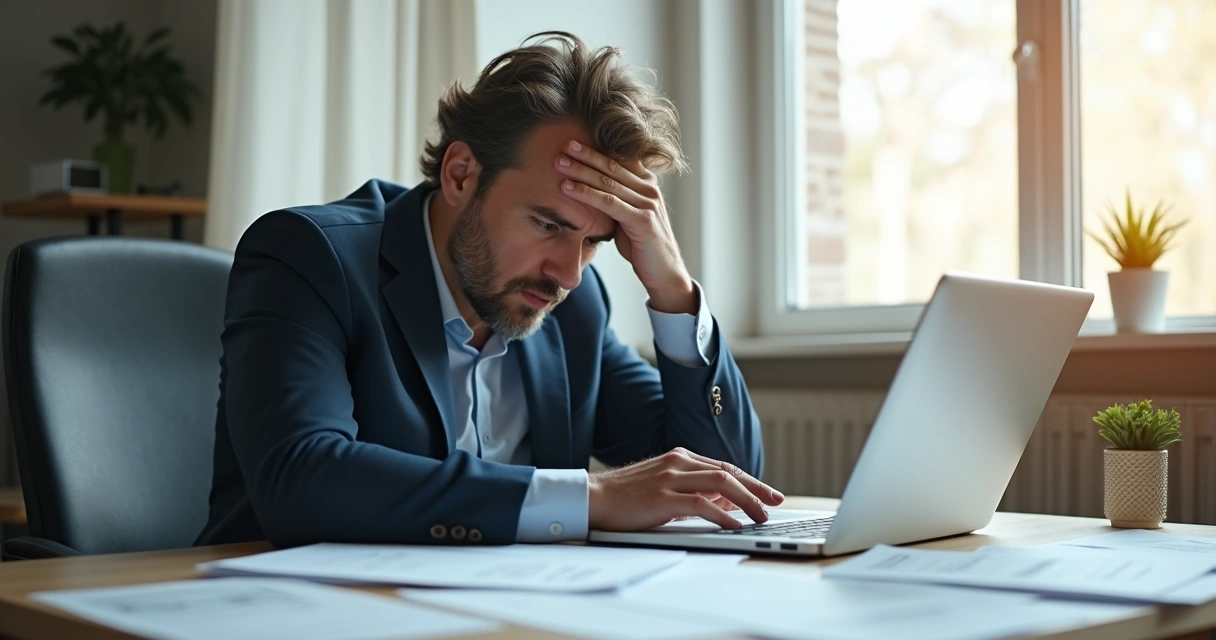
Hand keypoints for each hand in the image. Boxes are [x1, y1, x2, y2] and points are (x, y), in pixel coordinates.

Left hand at [556, 140, 695, 313]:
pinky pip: (608, 202)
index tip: (571, 142)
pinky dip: (586, 193)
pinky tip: (568, 188)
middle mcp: (649, 188)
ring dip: (581, 171)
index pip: (618, 158)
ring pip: (608, 181)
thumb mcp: (627, 215)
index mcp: (647, 183)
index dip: (595, 149)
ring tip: (559, 163)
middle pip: (612, 165)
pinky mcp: (642, 220)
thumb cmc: (641, 244)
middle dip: (585, 154)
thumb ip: (615, 198)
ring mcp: (648, 203)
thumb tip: (589, 186)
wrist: (663, 272)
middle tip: (562, 146)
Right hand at [588, 447, 784, 531]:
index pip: (724, 467)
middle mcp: (678, 462)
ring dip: (746, 501)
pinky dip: (723, 516)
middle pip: (728, 472)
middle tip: (776, 502)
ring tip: (761, 516)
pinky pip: (702, 505)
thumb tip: (727, 503)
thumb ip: (694, 491)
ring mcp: (670, 478)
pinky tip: (735, 526)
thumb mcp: (664, 488)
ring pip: (721, 484)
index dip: (750, 480)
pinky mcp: (662, 498)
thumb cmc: (626, 497)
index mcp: (679, 458)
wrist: (592, 498)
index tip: (769, 493)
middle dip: (757, 488)